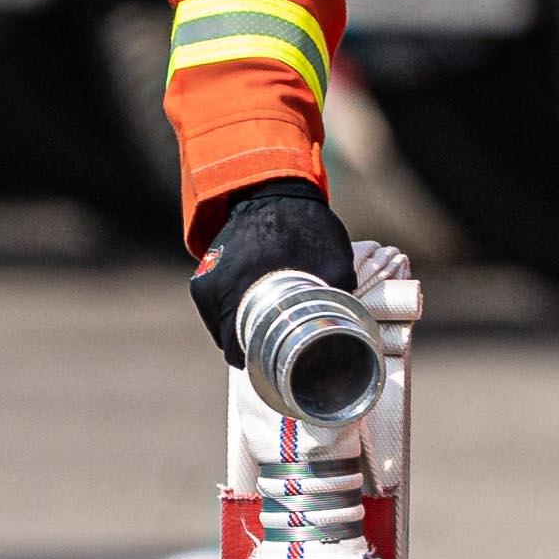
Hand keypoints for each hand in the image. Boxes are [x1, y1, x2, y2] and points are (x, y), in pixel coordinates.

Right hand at [189, 178, 355, 363]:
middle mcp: (215, 291)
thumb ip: (341, 298)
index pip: (241, 352)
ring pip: (222, 326)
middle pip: (230, 343)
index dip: (261, 366)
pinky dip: (232, 314)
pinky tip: (255, 312)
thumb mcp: (335, 262)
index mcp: (242, 292)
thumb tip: (356, 332)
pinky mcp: (202, 274)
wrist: (272, 188)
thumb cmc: (306, 225)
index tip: (279, 371)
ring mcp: (205, 282)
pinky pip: (215, 308)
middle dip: (254, 352)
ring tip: (270, 333)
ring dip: (243, 332)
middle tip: (280, 354)